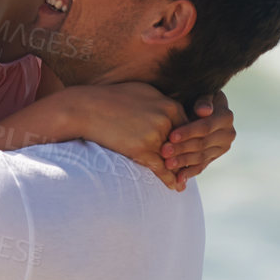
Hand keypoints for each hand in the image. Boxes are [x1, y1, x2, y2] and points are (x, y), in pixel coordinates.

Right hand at [61, 82, 186, 189]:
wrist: (87, 108)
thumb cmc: (112, 98)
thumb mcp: (143, 91)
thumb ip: (161, 102)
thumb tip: (172, 110)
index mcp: (169, 105)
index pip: (188, 127)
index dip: (188, 141)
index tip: (190, 151)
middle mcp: (166, 119)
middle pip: (184, 145)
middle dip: (188, 158)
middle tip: (192, 169)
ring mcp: (155, 135)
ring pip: (174, 159)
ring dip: (181, 171)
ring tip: (184, 181)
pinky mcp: (142, 150)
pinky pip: (161, 169)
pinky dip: (170, 180)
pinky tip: (175, 187)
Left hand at [163, 90, 234, 188]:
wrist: (199, 107)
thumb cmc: (195, 96)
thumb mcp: (199, 93)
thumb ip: (202, 100)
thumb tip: (204, 111)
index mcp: (226, 116)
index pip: (205, 127)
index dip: (188, 132)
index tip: (171, 136)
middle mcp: (228, 133)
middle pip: (202, 144)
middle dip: (182, 148)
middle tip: (164, 151)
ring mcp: (222, 147)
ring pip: (201, 157)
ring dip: (183, 162)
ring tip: (167, 164)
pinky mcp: (214, 157)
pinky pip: (201, 166)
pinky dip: (189, 173)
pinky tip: (178, 178)